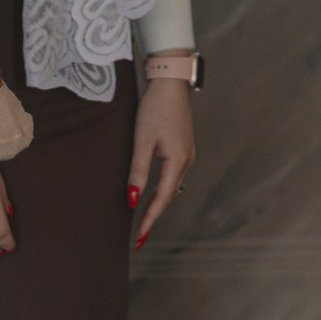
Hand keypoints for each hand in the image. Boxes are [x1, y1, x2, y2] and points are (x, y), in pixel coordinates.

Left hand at [128, 68, 194, 250]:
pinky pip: (173, 175)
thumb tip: (133, 199)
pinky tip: (152, 192)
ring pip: (172, 186)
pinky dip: (162, 189)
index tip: (139, 239)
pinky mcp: (183, 146)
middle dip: (154, 215)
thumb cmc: (155, 108)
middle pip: (170, 195)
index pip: (162, 198)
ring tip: (143, 219)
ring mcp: (187, 152)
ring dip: (159, 203)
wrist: (170, 80)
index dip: (150, 219)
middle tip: (140, 237)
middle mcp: (187, 159)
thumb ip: (138, 171)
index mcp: (178, 160)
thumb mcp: (142, 140)